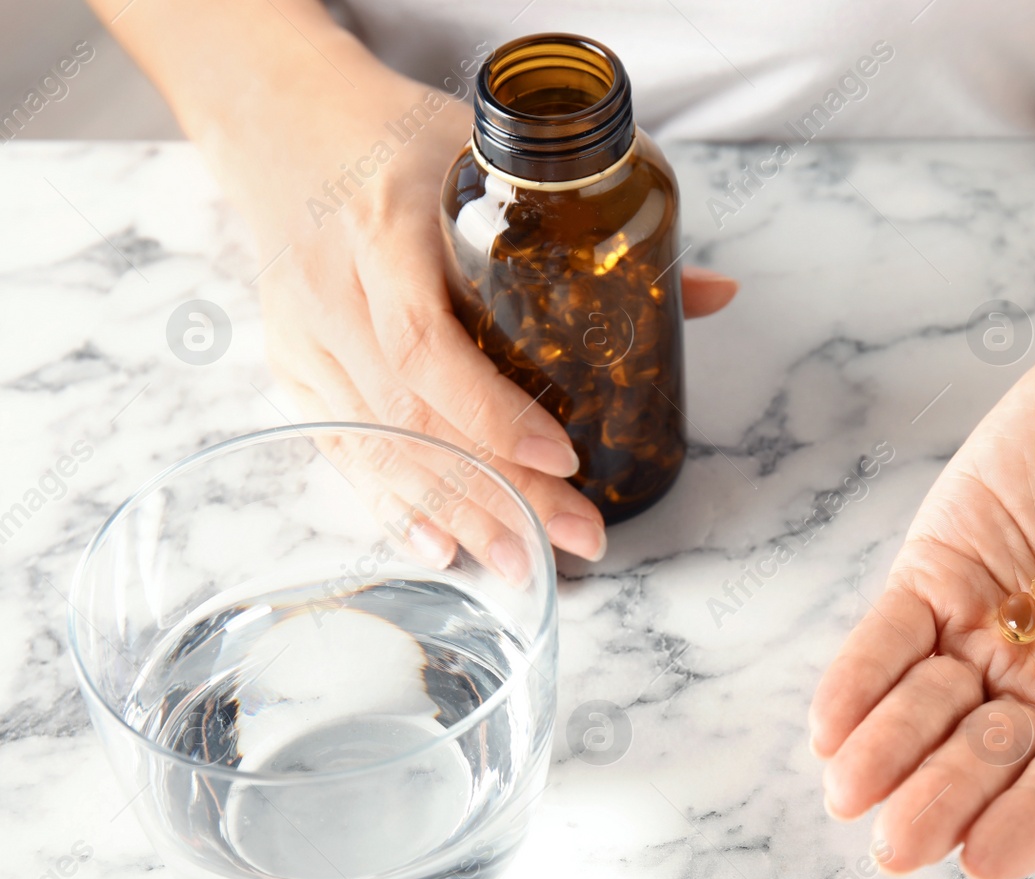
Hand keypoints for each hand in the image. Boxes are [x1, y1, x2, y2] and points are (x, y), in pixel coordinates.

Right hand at [214, 59, 734, 562]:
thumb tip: (712, 293)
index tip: (561, 456)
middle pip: (413, 417)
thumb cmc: (398, 138)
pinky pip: (344, 452)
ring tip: (528, 563)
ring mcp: (305, 338)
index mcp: (383, 230)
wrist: (284, 121)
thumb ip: (597, 228)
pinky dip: (396, 505)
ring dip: (459, 514)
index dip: (491, 412)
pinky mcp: (292, 368)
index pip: (426, 342)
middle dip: (499, 490)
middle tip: (577, 536)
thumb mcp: (491, 155)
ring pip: (381, 448)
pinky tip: (446, 546)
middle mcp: (333, 293)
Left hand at [810, 344, 1034, 878]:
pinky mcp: (937, 575)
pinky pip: (890, 636)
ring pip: (931, 706)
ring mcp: (988, 630)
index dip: (1032, 819)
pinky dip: (860, 677)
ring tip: (850, 787)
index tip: (984, 856)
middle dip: (945, 796)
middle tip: (899, 841)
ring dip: (890, 749)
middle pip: (993, 756)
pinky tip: (831, 723)